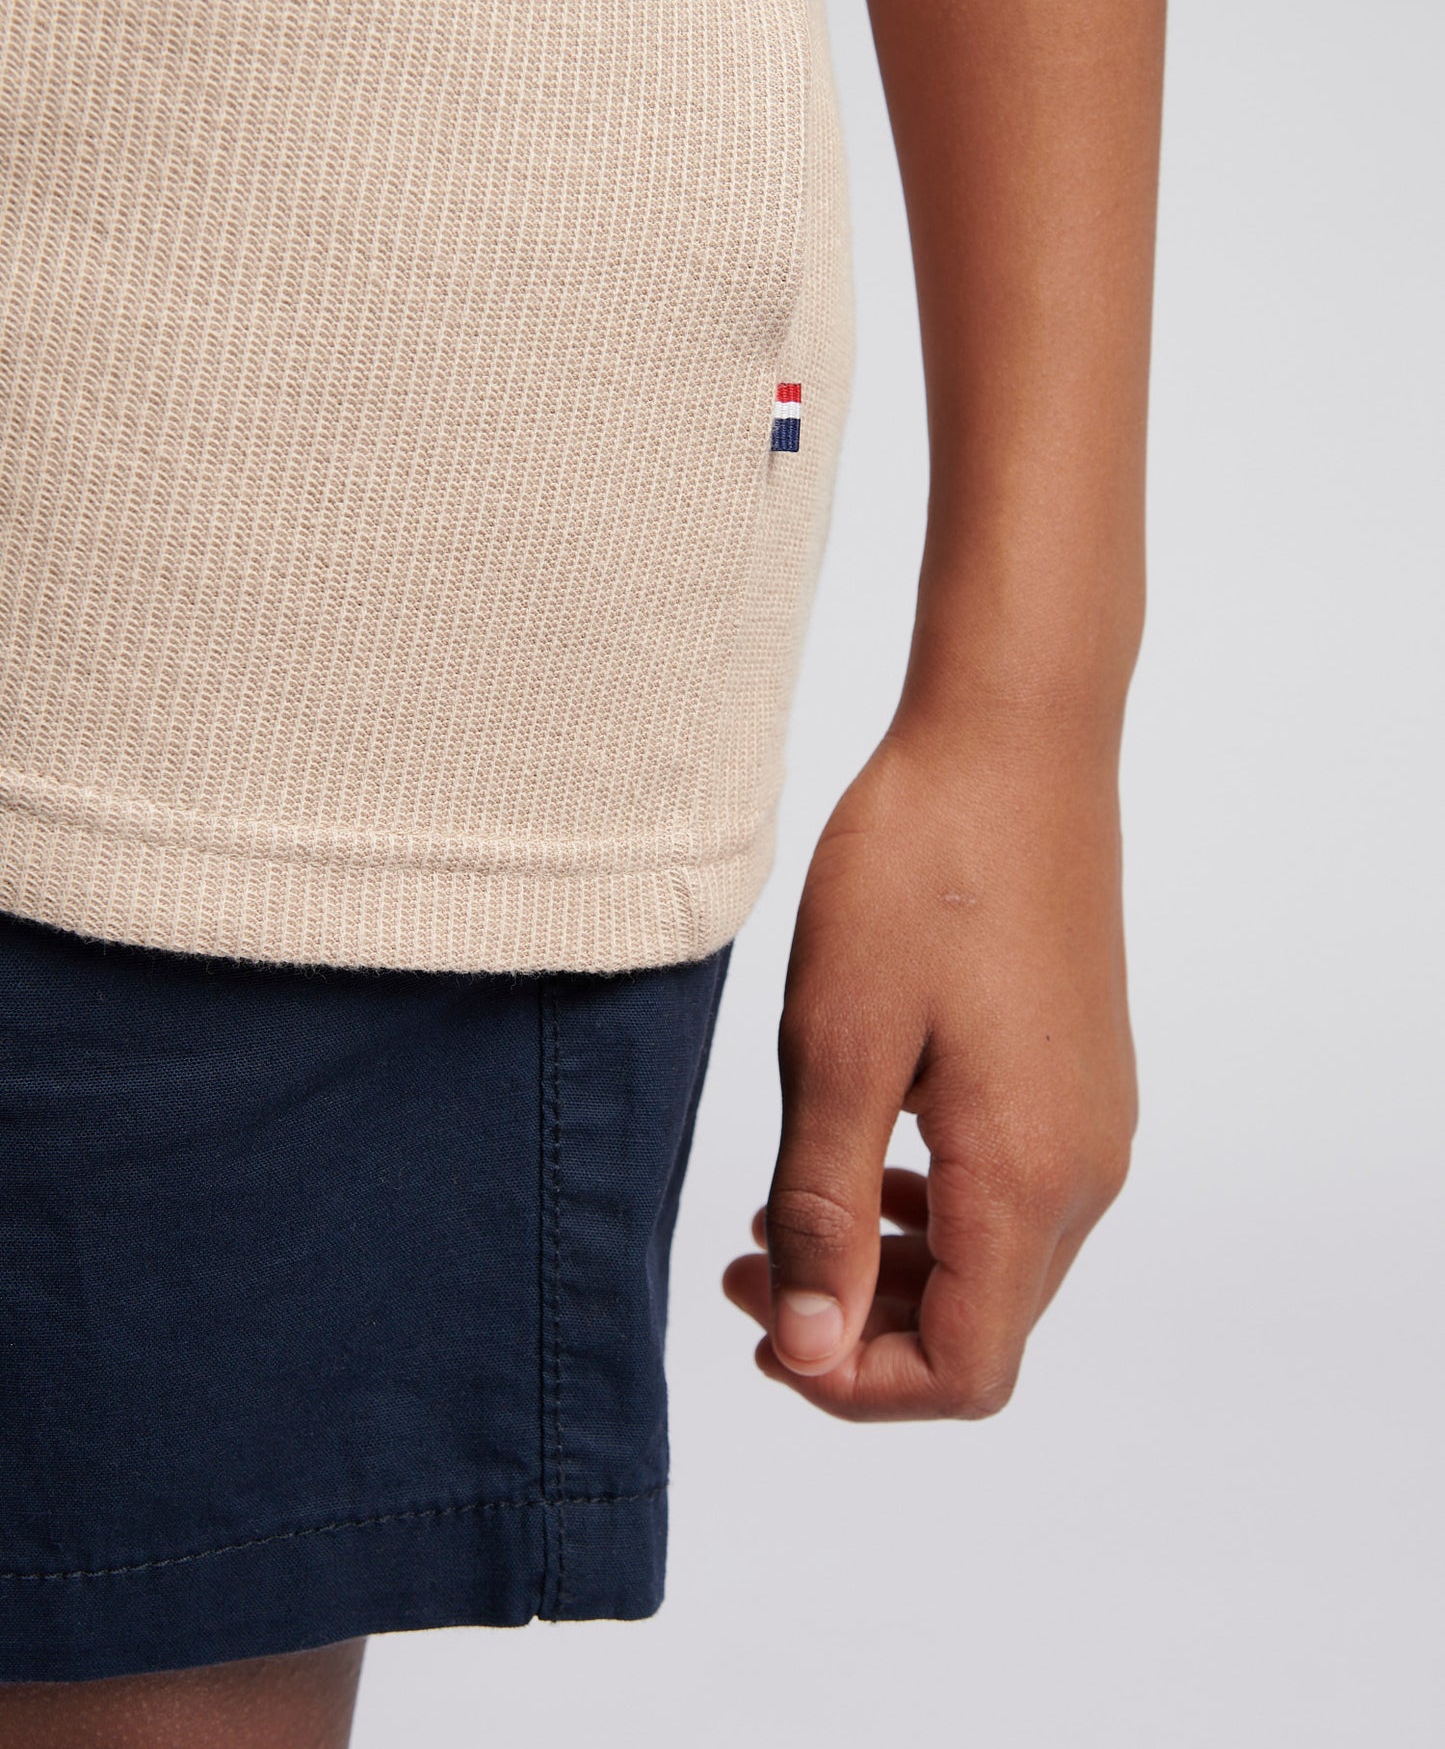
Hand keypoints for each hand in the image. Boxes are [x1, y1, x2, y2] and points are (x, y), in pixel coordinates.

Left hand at [722, 714, 1136, 1420]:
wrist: (1012, 743)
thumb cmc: (917, 876)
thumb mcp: (838, 1047)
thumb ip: (826, 1210)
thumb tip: (810, 1351)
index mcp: (1028, 1176)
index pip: (965, 1372)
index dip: (854, 1384)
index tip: (761, 1329)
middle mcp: (1084, 1168)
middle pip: (981, 1328)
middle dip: (856, 1330)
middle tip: (743, 1272)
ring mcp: (1093, 1122)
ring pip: (993, 1264)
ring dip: (886, 1271)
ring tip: (776, 1219)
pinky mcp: (1079, 1077)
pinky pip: (1008, 1193)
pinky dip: (926, 1211)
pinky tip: (855, 1152)